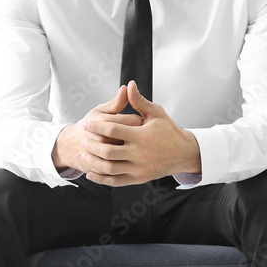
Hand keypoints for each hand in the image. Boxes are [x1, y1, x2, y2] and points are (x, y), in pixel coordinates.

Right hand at [51, 85, 142, 172]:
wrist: (70, 146)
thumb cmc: (88, 126)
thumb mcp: (100, 111)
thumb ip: (117, 101)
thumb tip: (128, 88)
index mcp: (105, 122)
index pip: (134, 121)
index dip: (141, 121)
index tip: (141, 122)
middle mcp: (104, 138)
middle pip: (132, 138)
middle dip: (138, 137)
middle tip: (138, 135)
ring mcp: (102, 154)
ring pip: (127, 155)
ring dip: (133, 151)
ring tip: (131, 146)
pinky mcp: (101, 167)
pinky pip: (119, 168)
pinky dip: (125, 164)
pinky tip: (126, 158)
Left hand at [80, 80, 201, 185]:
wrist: (183, 153)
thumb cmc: (168, 131)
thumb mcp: (156, 113)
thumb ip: (139, 101)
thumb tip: (129, 85)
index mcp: (142, 135)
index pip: (113, 129)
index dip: (97, 126)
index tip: (86, 123)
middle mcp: (140, 153)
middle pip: (108, 151)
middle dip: (92, 145)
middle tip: (83, 139)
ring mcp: (139, 168)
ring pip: (109, 168)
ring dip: (94, 162)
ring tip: (85, 154)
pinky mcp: (138, 179)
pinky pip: (115, 181)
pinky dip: (101, 179)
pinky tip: (92, 173)